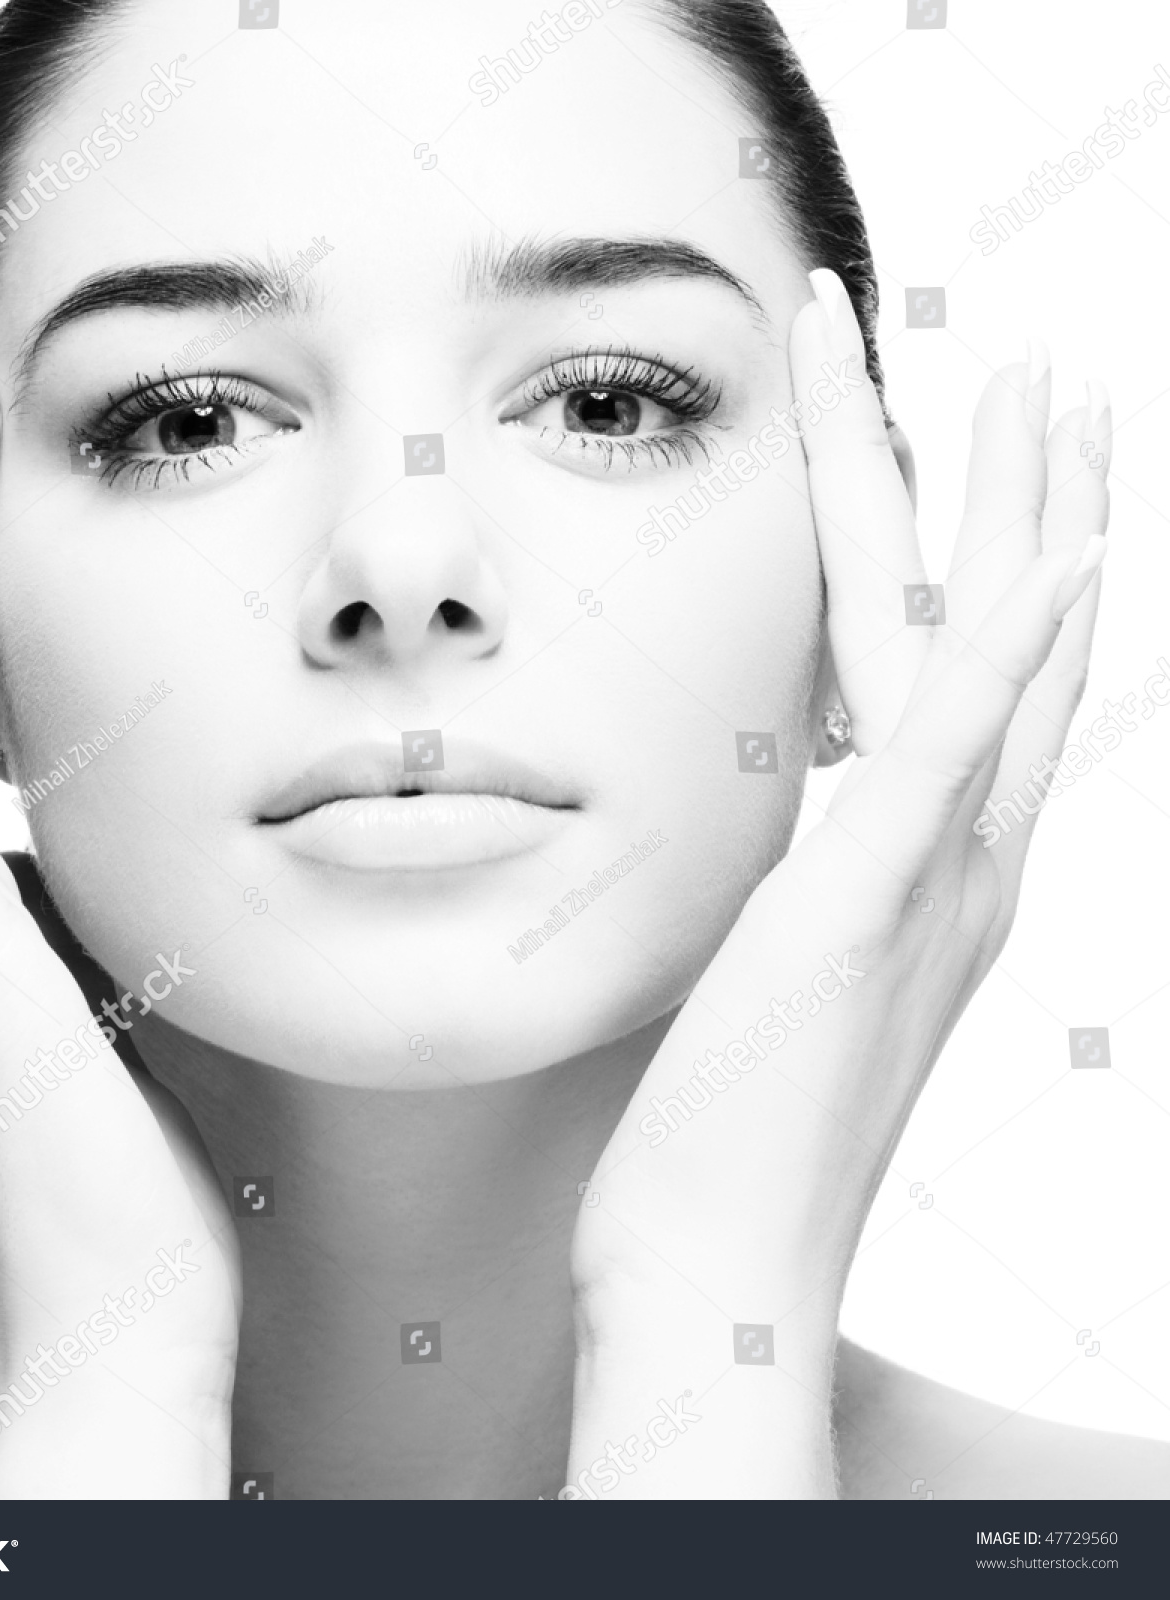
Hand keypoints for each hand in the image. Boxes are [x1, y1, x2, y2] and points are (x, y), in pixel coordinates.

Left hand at [568, 272, 1109, 1495]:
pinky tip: (1048, 541)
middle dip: (1019, 493)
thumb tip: (761, 835)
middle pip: (1006, 637)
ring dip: (1026, 511)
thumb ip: (780, 887)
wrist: (711, 1267)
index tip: (966, 456)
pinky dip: (1011, 640)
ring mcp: (932, 885)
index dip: (971, 555)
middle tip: (1046, 369)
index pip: (958, 677)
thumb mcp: (758, 974)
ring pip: (1000, 655)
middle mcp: (957, 865)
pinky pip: (960, 748)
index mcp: (918, 870)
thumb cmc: (713, 1134)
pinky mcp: (869, 908)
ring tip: (1047, 385)